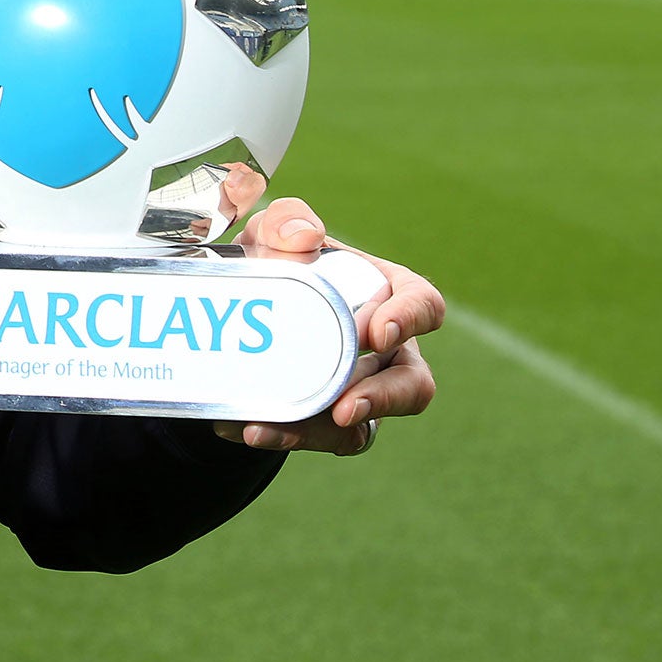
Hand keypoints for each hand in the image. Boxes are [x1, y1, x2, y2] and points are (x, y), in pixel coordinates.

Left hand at [212, 170, 443, 454]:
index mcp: (388, 296)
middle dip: (384, 399)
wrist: (237, 309)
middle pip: (413, 384)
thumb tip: (305, 234)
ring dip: (321, 431)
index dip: (409, 320)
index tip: (376, 333)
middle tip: (346, 407)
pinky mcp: (330, 422)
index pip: (424, 306)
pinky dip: (283, 435)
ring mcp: (362, 390)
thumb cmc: (276, 263)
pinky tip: (243, 428)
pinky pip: (320, 439)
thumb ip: (285, 222)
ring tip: (272, 426)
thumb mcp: (271, 237)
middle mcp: (387, 351)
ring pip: (364, 426)